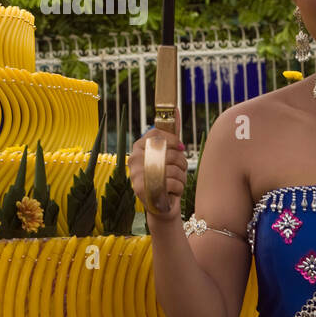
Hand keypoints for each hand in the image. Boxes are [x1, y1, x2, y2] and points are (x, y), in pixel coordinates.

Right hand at [128, 108, 186, 225]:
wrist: (162, 206)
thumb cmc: (166, 177)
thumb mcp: (169, 154)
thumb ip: (171, 134)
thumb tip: (177, 110)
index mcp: (138, 147)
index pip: (157, 135)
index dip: (173, 141)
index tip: (181, 147)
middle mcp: (134, 159)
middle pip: (168, 152)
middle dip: (181, 162)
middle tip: (180, 169)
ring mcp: (136, 174)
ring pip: (172, 168)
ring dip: (181, 176)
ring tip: (176, 182)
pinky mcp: (142, 189)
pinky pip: (172, 182)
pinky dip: (179, 188)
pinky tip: (172, 192)